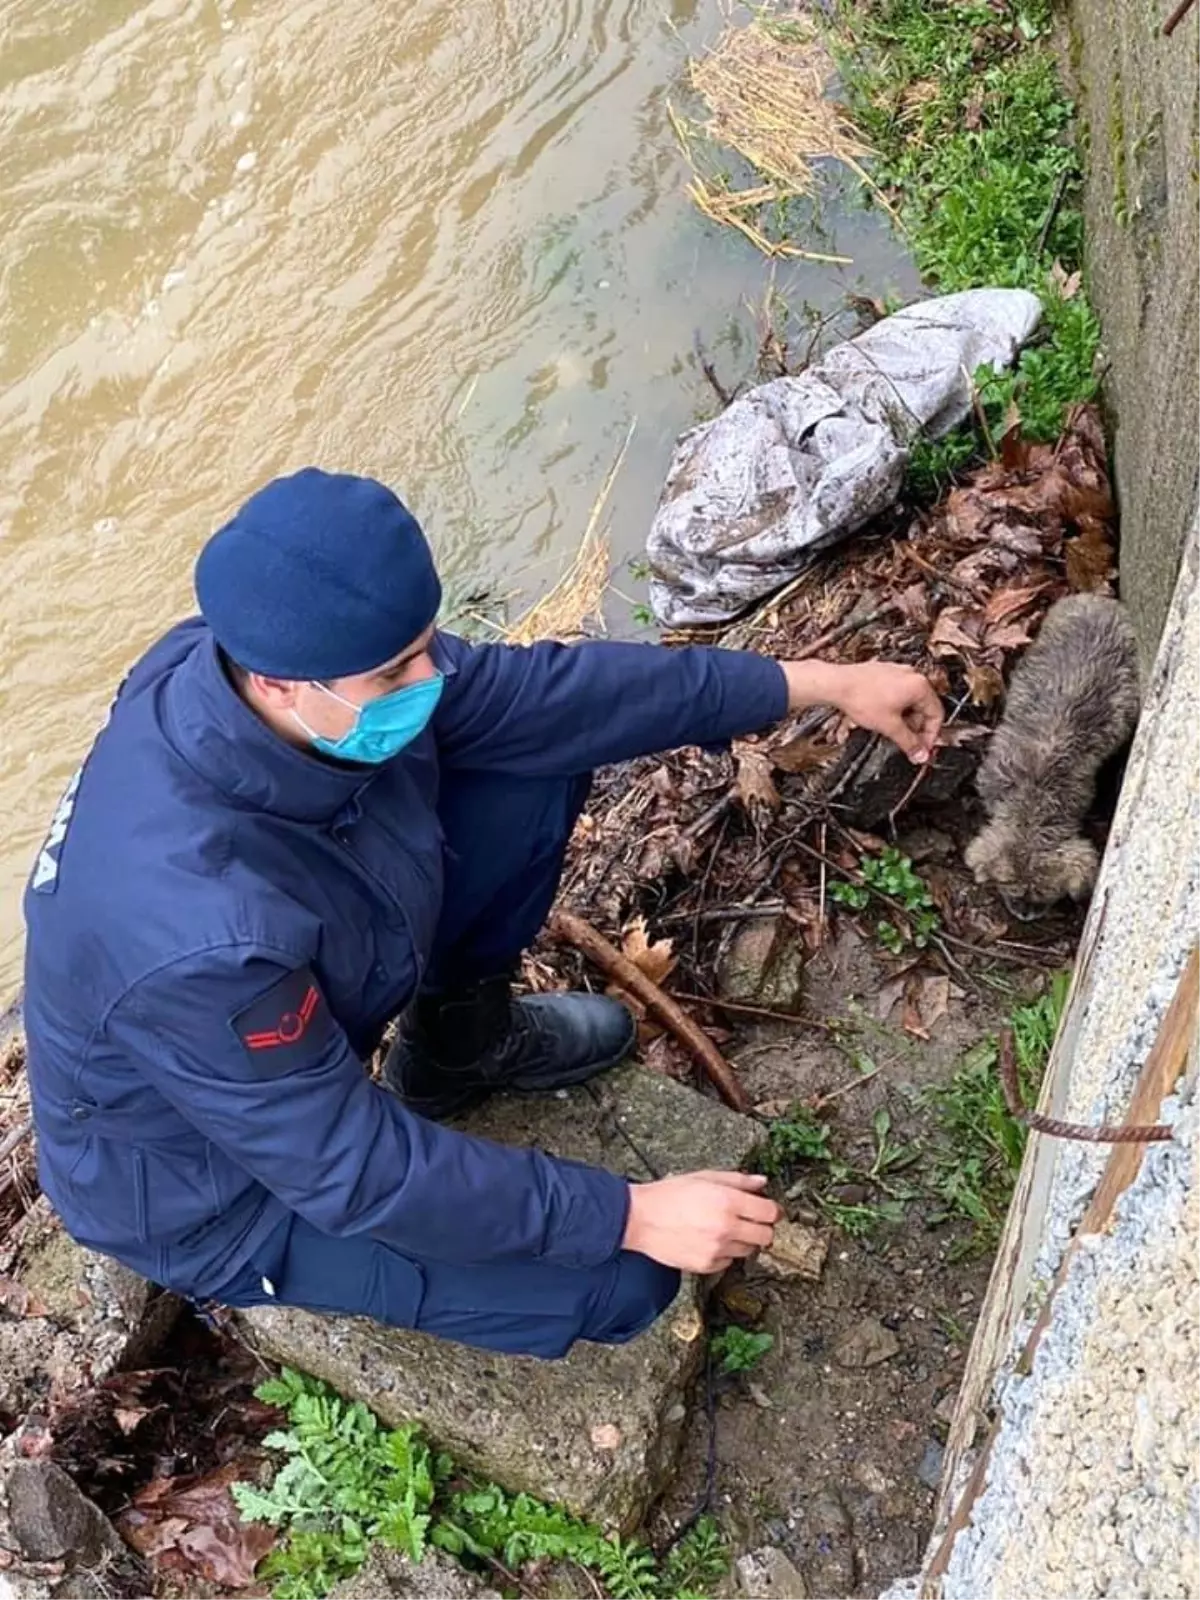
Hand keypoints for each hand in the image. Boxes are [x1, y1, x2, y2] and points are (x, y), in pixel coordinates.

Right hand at [622, 1170, 780, 1273]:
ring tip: (724, 1228)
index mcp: (727, 1201)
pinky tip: (710, 1240)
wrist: (640, 1219)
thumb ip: (738, 1180)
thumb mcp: (704, 1177)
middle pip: (766, 1235)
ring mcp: (717, 1249)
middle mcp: (726, 1227)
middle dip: (762, 1227)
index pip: (770, 1212)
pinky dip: (726, 1252)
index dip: (773, 1210)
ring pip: (750, 1250)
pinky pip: (730, 1261)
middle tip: (751, 1220)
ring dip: (744, 1240)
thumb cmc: (669, 1194)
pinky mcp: (707, 1265)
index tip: (770, 1209)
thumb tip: (762, 1182)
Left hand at [782, 659, 942, 764]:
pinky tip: (884, 716)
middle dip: (916, 728)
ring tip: (893, 729)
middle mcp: (911, 675)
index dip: (930, 736)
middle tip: (908, 743)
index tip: (923, 749)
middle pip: (924, 707)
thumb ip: (908, 743)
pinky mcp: (885, 673)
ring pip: (910, 700)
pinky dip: (895, 707)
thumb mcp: (889, 726)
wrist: (837, 684)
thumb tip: (920, 754)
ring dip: (906, 718)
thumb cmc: (860, 697)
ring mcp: (897, 672)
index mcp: (919, 685)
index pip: (936, 714)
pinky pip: (898, 692)